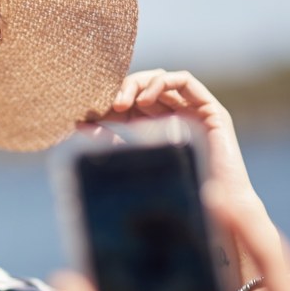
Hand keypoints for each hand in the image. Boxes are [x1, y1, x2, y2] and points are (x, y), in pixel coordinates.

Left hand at [84, 69, 263, 221]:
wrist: (213, 211)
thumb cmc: (174, 195)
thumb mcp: (134, 164)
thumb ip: (110, 145)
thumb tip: (76, 128)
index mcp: (155, 128)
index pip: (127, 103)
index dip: (105, 104)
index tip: (85, 115)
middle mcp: (173, 115)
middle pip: (142, 87)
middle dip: (121, 90)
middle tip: (106, 107)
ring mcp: (192, 111)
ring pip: (160, 79)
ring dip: (138, 84)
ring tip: (122, 105)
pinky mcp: (210, 109)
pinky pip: (185, 80)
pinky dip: (161, 82)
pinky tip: (144, 100)